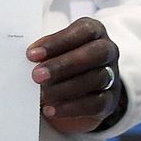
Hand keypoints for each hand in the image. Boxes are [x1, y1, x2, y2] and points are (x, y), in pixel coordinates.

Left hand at [29, 17, 124, 133]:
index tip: (31, 55)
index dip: (58, 42)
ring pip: (96, 79)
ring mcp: (112, 75)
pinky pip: (96, 104)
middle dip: (63, 65)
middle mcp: (107, 51)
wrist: (77, 88)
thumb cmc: (59, 59)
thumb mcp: (53, 50)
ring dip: (65, 88)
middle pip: (94, 54)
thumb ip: (43, 51)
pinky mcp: (110, 99)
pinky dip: (72, 108)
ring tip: (41, 96)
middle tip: (37, 76)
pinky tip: (51, 109)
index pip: (83, 31)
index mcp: (93, 32)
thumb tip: (28, 59)